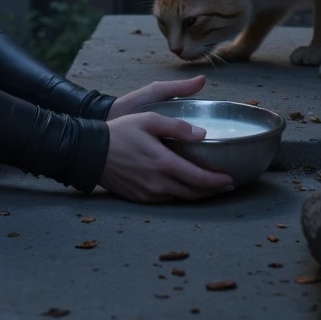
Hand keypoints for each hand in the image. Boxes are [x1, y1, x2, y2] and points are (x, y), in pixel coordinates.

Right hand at [97, 80, 234, 202]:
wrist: (90, 152)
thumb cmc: (120, 132)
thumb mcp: (149, 119)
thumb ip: (177, 126)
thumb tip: (202, 134)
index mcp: (164, 163)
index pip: (200, 179)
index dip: (218, 181)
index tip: (230, 178)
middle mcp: (159, 183)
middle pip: (194, 194)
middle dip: (213, 191)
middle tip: (226, 185)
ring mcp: (149, 194)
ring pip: (181, 199)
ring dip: (198, 195)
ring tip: (209, 188)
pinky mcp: (140, 199)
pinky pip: (166, 200)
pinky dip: (180, 195)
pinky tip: (184, 188)